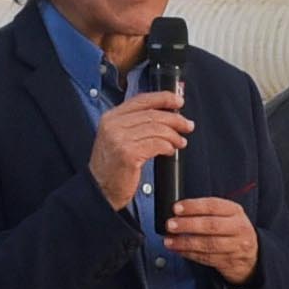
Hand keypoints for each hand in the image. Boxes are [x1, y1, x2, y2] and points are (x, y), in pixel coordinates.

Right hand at [87, 87, 194, 211]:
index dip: (163, 98)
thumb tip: (164, 115)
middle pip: (152, 114)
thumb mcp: (118, 138)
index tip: (178, 101)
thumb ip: (135, 124)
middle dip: (175, 119)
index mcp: (111, 117)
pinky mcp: (128, 153)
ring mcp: (119, 139)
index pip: (141, 100)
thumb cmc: (112, 167)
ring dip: (173, 135)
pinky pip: (157, 144)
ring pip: (157, 129)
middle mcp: (113, 125)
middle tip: (187, 125)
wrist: (100, 190)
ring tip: (180, 142)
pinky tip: (170, 151)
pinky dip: (168, 147)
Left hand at [159, 195, 258, 287]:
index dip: (194, 206)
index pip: (214, 205)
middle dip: (188, 225)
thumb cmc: (233, 231)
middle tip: (171, 224)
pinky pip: (206, 258)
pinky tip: (178, 250)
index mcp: (235, 211)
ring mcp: (235, 246)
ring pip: (208, 244)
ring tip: (170, 241)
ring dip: (185, 243)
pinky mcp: (228, 261)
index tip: (176, 208)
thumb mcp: (227, 215)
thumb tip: (178, 212)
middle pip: (211, 225)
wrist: (252, 255)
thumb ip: (206, 212)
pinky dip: (190, 254)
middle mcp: (237, 228)